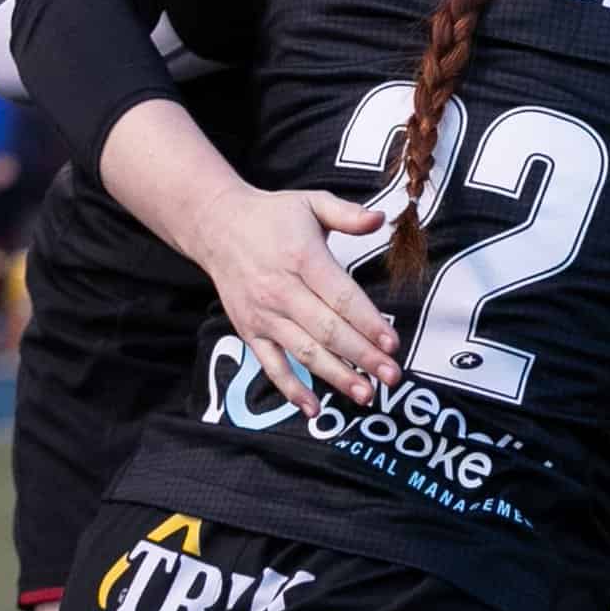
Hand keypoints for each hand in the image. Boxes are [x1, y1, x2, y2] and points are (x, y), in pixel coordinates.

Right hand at [191, 182, 398, 419]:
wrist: (216, 226)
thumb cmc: (272, 215)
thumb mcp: (311, 202)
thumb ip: (347, 214)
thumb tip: (380, 219)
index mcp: (303, 259)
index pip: (341, 297)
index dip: (368, 322)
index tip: (392, 344)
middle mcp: (281, 291)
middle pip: (328, 331)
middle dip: (363, 357)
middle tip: (393, 377)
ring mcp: (264, 315)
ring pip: (304, 352)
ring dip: (336, 377)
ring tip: (365, 395)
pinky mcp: (249, 331)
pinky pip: (271, 365)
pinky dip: (291, 389)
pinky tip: (313, 409)